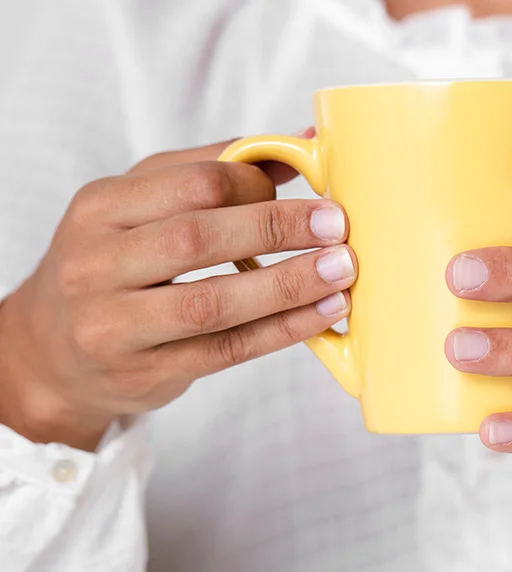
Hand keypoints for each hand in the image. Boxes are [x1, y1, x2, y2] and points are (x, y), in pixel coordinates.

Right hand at [0, 140, 355, 450]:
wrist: (53, 353)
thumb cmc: (113, 266)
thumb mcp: (140, 208)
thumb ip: (210, 171)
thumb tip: (299, 143)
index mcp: (100, 208)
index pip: (188, 183)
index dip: (255, 184)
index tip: (304, 190)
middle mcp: (97, 264)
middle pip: (197, 238)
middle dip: (277, 229)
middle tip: (336, 225)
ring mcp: (116, 325)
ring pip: (213, 302)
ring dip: (288, 286)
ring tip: (341, 272)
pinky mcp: (146, 372)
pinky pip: (226, 350)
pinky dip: (282, 330)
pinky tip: (322, 314)